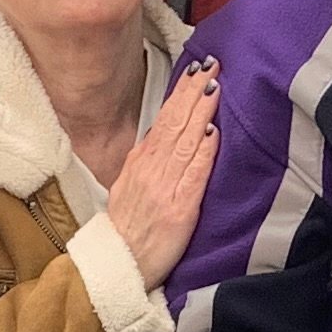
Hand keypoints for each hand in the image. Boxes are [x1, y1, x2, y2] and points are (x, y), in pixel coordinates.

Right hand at [108, 65, 221, 286]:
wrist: (117, 267)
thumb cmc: (126, 231)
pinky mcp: (179, 210)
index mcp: (139, 163)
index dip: (180, 94)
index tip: (195, 70)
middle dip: (193, 91)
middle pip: (175, 123)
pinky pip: (193, 174)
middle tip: (211, 64)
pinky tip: (213, 132)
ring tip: (214, 86)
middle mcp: (150, 170)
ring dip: (201, 112)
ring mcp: (164, 188)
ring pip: (185, 141)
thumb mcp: (127, 188)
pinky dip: (203, 152)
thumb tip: (161, 136)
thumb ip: (145, 162)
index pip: (164, 120)